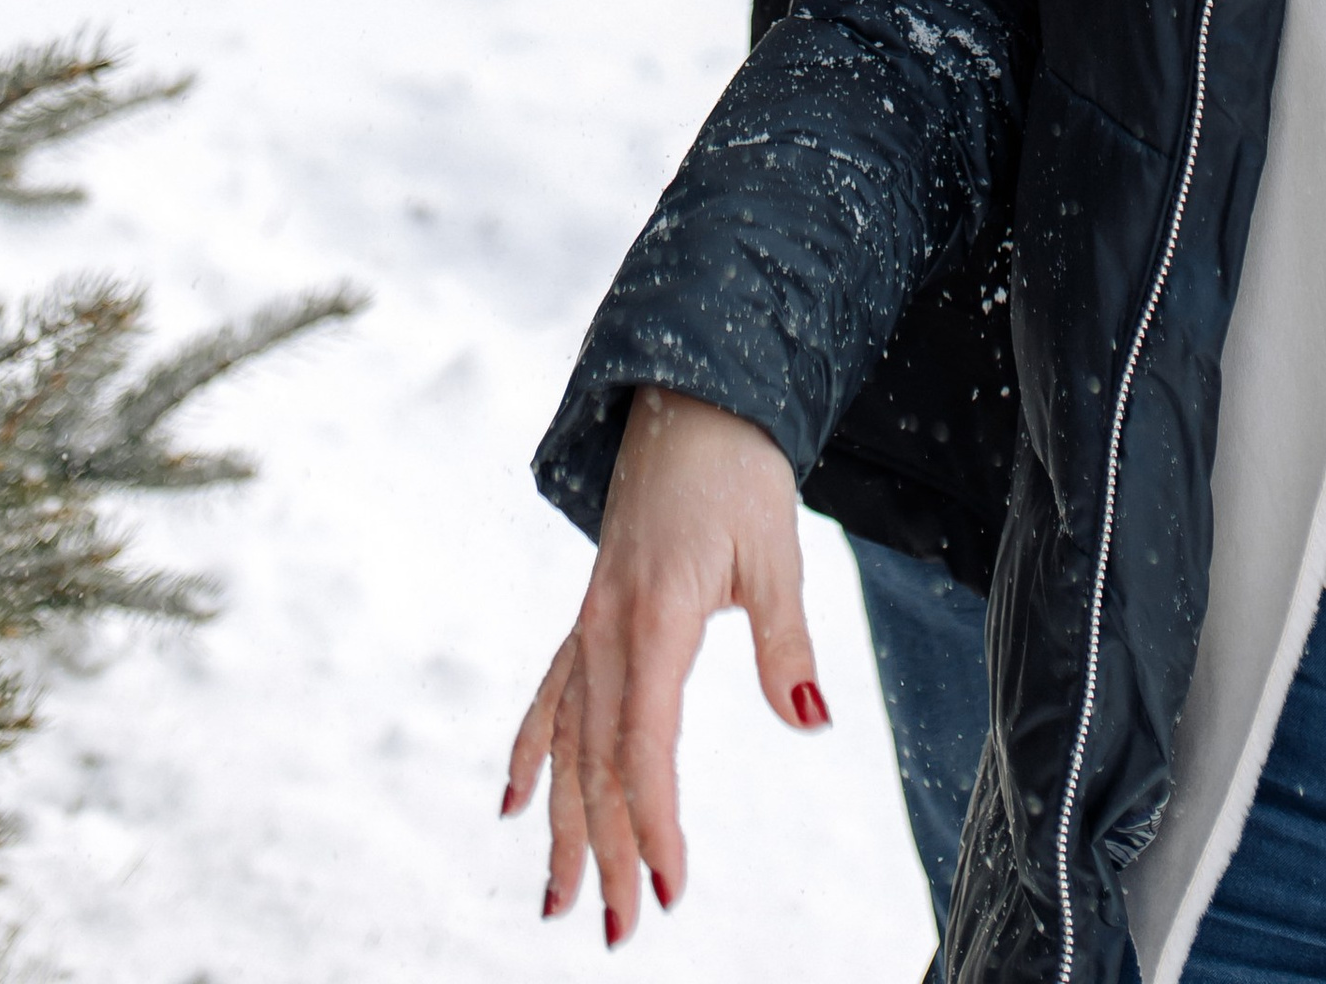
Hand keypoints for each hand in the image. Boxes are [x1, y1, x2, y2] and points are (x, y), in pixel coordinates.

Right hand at [504, 391, 827, 944]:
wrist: (690, 395)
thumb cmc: (739, 469)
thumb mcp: (775, 549)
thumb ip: (787, 639)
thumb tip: (812, 720)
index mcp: (654, 619)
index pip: (644, 746)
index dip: (655, 823)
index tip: (672, 889)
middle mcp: (608, 629)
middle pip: (598, 762)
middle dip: (609, 852)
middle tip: (619, 932)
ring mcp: (591, 623)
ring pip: (568, 742)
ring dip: (564, 824)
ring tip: (558, 902)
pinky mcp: (592, 613)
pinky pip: (552, 694)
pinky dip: (531, 750)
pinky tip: (513, 802)